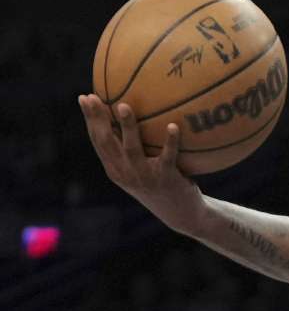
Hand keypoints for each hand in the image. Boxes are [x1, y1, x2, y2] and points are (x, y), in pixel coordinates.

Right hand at [78, 94, 203, 233]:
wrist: (181, 213)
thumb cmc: (162, 183)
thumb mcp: (142, 167)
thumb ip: (134, 146)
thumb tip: (132, 109)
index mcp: (116, 169)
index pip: (98, 141)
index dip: (90, 120)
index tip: (84, 97)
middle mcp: (125, 172)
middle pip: (107, 143)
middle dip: (97, 119)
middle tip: (93, 97)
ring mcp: (144, 176)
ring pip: (132, 149)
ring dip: (127, 127)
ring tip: (124, 106)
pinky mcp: (166, 179)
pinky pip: (167, 157)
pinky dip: (170, 142)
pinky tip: (173, 126)